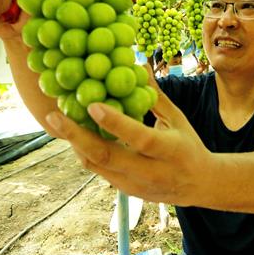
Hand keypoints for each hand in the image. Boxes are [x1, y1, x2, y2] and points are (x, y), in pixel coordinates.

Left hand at [44, 67, 212, 205]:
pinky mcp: (125, 191)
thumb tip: (137, 64)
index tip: (92, 105)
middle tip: (53, 116)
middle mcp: (151, 172)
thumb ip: (154, 95)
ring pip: (97, 165)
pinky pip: (98, 170)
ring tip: (55, 121)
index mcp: (171, 150)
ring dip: (74, 143)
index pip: (141, 139)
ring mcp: (135, 185)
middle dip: (77, 136)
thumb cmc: (188, 144)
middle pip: (108, 156)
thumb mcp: (177, 119)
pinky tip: (72, 134)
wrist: (200, 186)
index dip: (116, 123)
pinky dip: (83, 151)